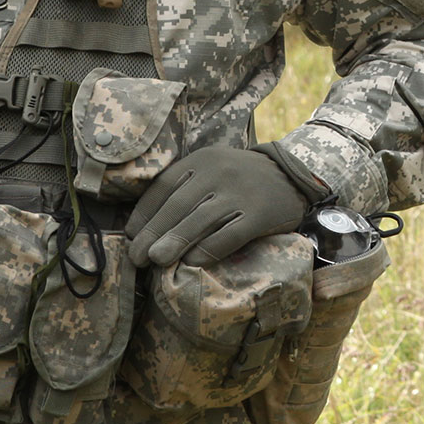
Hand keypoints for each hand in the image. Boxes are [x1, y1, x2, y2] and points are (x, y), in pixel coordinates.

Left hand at [126, 145, 311, 268]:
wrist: (292, 174)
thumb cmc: (241, 178)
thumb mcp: (212, 170)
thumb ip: (184, 189)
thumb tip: (147, 227)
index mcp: (202, 160)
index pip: (164, 187)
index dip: (144, 214)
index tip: (131, 237)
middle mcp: (219, 173)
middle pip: (178, 206)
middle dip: (153, 234)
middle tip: (136, 257)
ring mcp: (240, 193)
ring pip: (200, 220)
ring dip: (175, 242)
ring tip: (156, 261)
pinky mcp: (260, 214)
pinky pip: (230, 234)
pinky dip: (209, 250)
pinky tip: (193, 263)